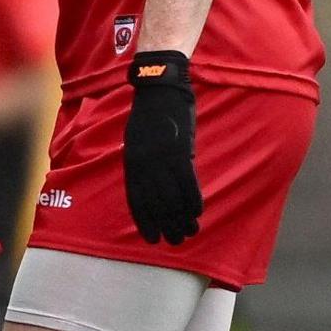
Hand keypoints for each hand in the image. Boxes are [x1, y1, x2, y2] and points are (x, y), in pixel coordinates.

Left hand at [123, 52, 201, 244]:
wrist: (160, 88)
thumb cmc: (150, 112)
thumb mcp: (137, 139)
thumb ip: (142, 162)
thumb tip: (151, 183)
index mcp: (132, 163)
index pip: (137, 200)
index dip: (145, 221)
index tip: (152, 238)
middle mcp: (144, 165)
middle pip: (156, 202)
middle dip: (165, 224)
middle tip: (174, 241)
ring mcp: (162, 159)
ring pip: (172, 196)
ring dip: (181, 217)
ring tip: (189, 232)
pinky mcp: (180, 151)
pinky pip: (187, 181)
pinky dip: (193, 198)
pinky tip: (198, 212)